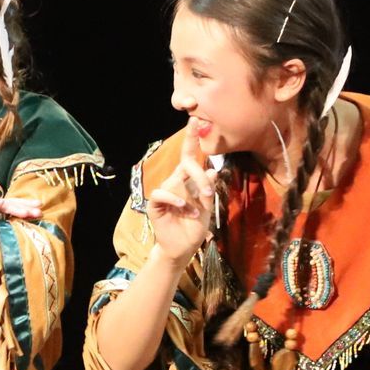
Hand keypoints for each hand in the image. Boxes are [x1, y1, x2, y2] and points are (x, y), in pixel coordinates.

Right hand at [146, 148, 216, 263]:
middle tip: (208, 191)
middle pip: (186, 165)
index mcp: (188, 182)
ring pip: (176, 181)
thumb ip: (208, 190)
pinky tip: (183, 208)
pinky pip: (161, 193)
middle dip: (198, 174)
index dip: (191, 138)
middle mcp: (175, 183)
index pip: (190, 156)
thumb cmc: (194, 228)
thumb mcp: (207, 208)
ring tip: (196, 211)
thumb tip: (214, 170)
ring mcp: (165, 193)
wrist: (182, 249)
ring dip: (191, 194)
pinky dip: (173, 199)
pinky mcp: (155, 204)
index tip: (195, 120)